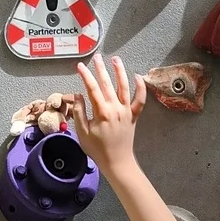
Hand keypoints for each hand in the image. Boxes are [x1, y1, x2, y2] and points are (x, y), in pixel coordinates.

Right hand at [73, 54, 146, 179]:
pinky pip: (139, 100)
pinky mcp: (133, 116)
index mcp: (102, 112)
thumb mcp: (82, 132)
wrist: (117, 162)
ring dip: (120, 72)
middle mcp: (115, 109)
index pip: (92, 88)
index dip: (85, 76)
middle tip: (97, 58)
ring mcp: (126, 111)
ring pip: (124, 87)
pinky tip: (138, 76)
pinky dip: (140, 88)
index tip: (80, 66)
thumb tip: (78, 95)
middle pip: (107, 84)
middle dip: (101, 69)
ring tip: (116, 60)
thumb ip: (79, 112)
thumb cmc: (98, 150)